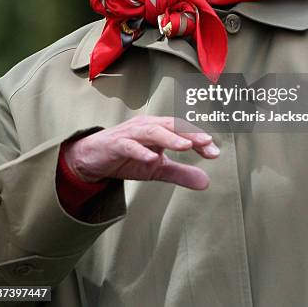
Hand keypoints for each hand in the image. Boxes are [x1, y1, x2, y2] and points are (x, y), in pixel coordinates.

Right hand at [62, 116, 218, 189]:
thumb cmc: (127, 158)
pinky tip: (152, 158)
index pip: (183, 131)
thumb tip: (207, 182)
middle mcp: (147, 126)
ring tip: (186, 146)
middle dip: (190, 133)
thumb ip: (181, 173)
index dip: (198, 139)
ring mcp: (131, 133)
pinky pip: (130, 146)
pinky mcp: (116, 144)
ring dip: (170, 138)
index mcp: (159, 129)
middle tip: (207, 142)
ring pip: (153, 131)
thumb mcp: (157, 169)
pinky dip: (141, 151)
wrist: (92, 158)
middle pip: (172, 126)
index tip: (215, 153)